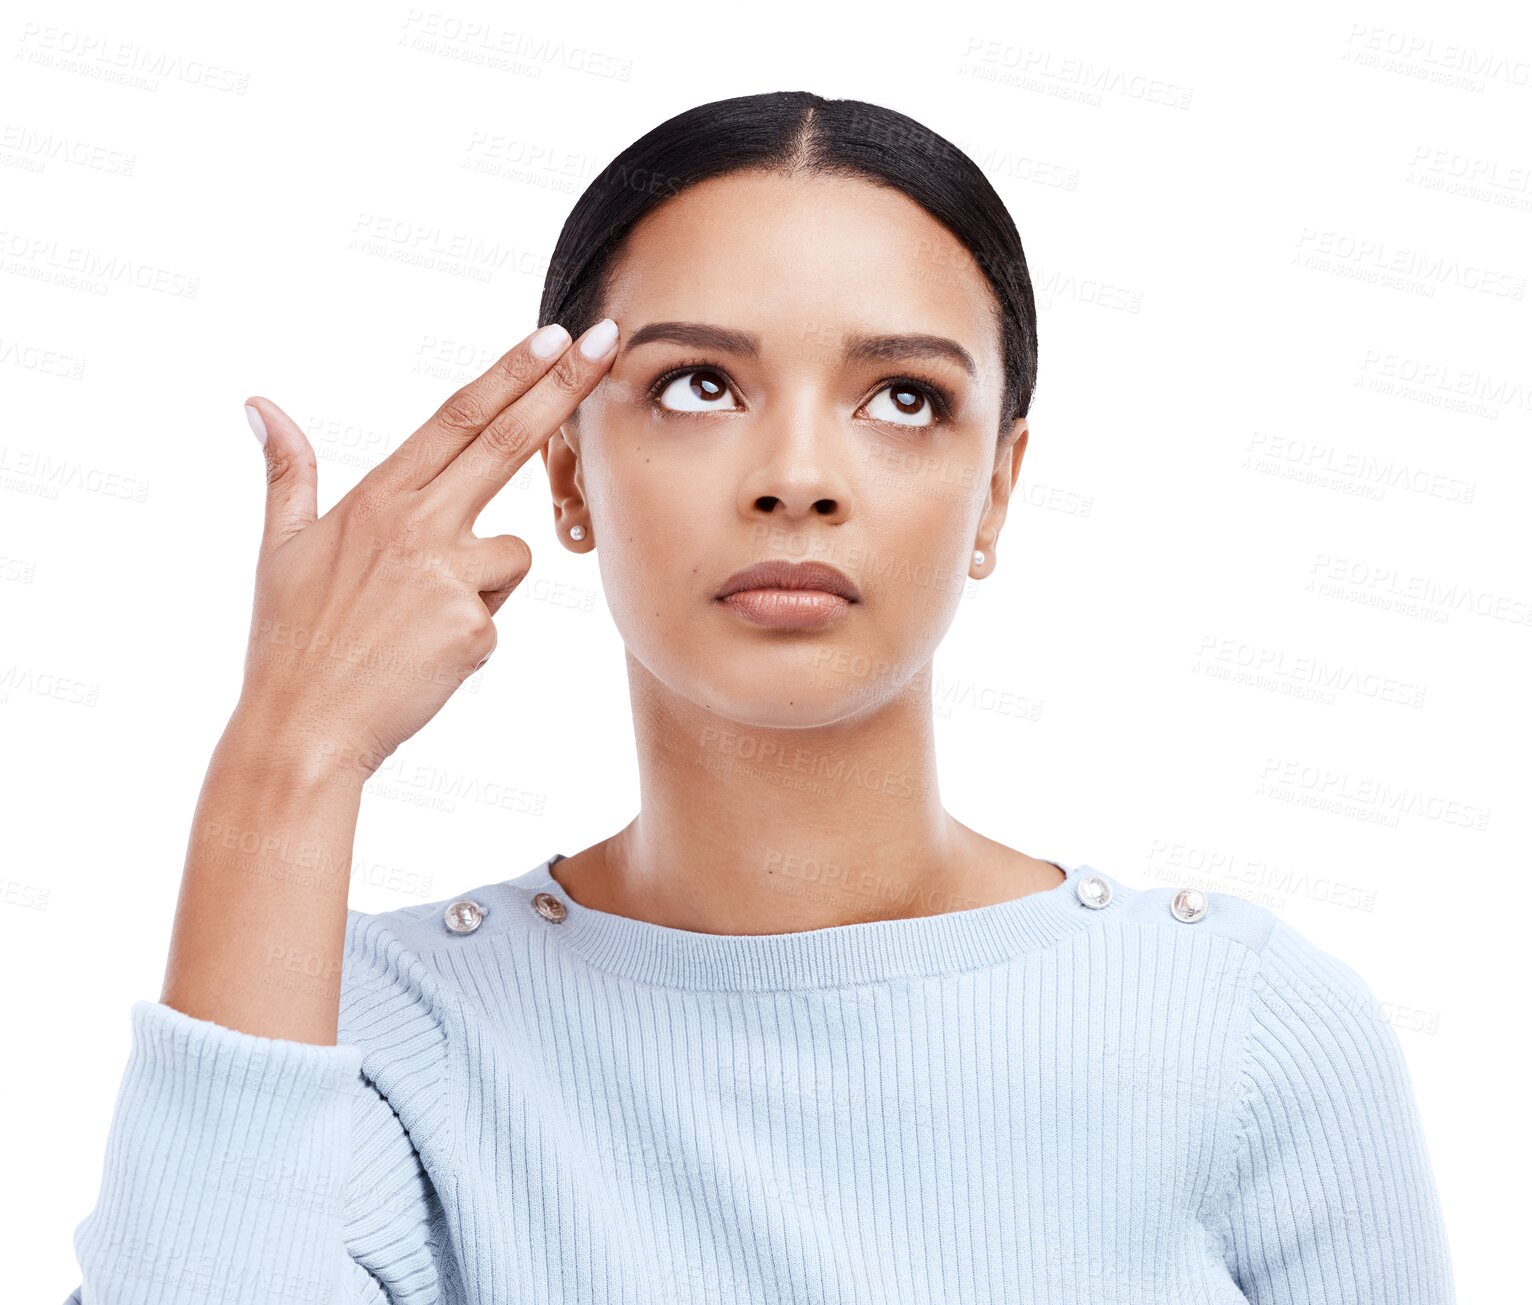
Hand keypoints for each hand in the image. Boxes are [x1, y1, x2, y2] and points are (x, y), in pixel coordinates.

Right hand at [235, 318, 617, 775]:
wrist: (303, 729)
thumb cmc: (290, 643)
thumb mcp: (281, 549)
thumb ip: (287, 474)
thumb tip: (260, 405)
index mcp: (376, 498)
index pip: (456, 419)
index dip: (510, 374)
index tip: (553, 337)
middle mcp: (415, 524)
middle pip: (506, 441)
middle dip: (563, 387)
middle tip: (608, 340)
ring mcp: (447, 575)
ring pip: (512, 553)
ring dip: (486, 582)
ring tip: (418, 624)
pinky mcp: (474, 627)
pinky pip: (498, 615)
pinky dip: (473, 634)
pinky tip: (426, 657)